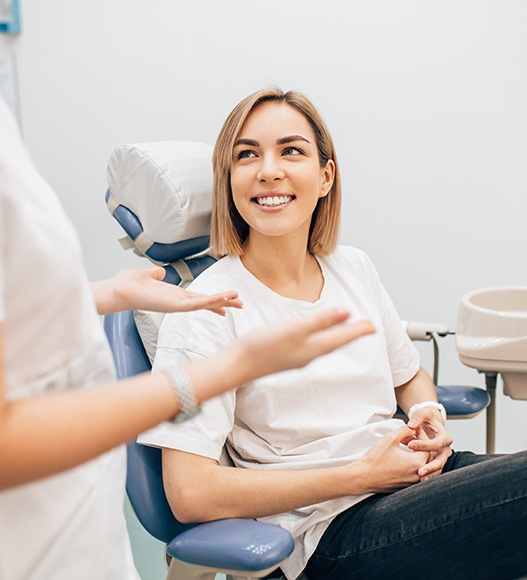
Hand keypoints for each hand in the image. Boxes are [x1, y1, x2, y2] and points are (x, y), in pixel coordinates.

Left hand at [92, 267, 242, 314]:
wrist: (118, 290)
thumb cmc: (128, 284)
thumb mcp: (146, 275)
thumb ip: (155, 274)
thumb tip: (159, 271)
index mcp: (174, 295)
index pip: (198, 298)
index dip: (213, 299)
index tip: (227, 301)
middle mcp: (177, 302)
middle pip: (206, 302)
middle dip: (224, 303)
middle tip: (241, 304)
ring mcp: (177, 305)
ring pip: (205, 304)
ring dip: (222, 301)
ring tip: (238, 300)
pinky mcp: (174, 306)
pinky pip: (196, 304)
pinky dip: (210, 302)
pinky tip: (222, 299)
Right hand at [239, 309, 374, 381]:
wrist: (237, 365)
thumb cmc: (262, 347)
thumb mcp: (294, 329)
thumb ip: (320, 321)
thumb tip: (347, 312)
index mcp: (314, 348)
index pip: (343, 338)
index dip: (359, 330)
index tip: (374, 326)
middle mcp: (309, 355)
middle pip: (337, 342)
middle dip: (351, 334)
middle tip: (365, 328)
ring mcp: (297, 357)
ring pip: (325, 345)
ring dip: (337, 336)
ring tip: (345, 329)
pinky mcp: (286, 355)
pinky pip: (312, 346)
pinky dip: (321, 338)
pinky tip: (315, 336)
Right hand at [355, 425, 429, 492]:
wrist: (364, 477)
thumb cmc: (376, 458)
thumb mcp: (390, 438)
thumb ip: (404, 430)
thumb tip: (412, 429)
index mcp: (417, 463)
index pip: (428, 447)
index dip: (422, 436)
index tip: (414, 430)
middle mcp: (417, 474)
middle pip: (426, 457)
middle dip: (420, 445)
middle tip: (410, 437)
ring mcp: (411, 482)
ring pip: (421, 466)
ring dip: (416, 455)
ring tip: (406, 447)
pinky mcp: (405, 486)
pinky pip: (414, 473)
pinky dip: (412, 464)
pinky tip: (401, 458)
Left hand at [406, 408, 452, 480]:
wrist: (429, 424)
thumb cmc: (426, 419)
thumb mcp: (423, 413)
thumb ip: (418, 417)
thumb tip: (411, 425)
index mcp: (445, 437)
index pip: (437, 443)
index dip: (424, 444)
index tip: (410, 445)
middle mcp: (445, 449)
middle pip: (441, 460)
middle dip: (431, 466)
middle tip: (420, 471)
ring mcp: (441, 457)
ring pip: (438, 468)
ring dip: (430, 474)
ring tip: (420, 478)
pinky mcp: (436, 462)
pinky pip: (434, 471)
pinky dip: (428, 476)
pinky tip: (419, 481)